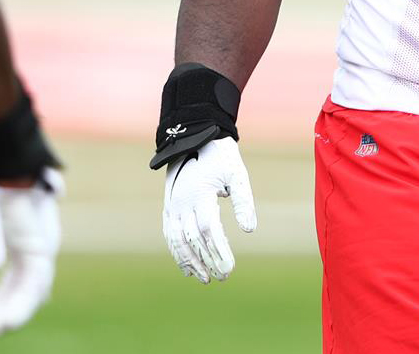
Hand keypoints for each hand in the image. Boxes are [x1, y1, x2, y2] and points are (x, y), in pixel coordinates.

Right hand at [0, 154, 62, 334]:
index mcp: (20, 235)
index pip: (16, 275)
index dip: (4, 297)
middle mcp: (34, 240)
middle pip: (26, 282)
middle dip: (11, 306)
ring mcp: (39, 241)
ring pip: (33, 286)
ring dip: (16, 310)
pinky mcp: (39, 243)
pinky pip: (35, 279)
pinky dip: (23, 302)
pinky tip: (7, 320)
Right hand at [163, 137, 256, 282]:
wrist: (195, 139)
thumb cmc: (221, 158)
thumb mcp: (237, 174)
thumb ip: (244, 201)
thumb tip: (249, 230)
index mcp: (200, 194)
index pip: (209, 229)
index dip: (218, 250)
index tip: (230, 267)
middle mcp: (182, 203)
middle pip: (194, 239)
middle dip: (208, 260)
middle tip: (223, 277)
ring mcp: (172, 207)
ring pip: (178, 241)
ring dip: (191, 262)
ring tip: (205, 279)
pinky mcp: (168, 209)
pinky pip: (170, 236)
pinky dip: (178, 254)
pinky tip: (188, 268)